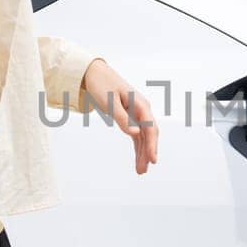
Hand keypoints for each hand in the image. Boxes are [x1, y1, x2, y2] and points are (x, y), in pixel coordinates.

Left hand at [81, 59, 159, 173]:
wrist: (94, 74)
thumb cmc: (102, 85)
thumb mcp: (110, 102)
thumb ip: (123, 118)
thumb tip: (135, 134)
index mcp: (140, 104)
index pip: (150, 128)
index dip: (152, 145)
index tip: (153, 159)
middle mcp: (142, 110)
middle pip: (149, 135)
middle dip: (147, 153)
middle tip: (143, 170)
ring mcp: (137, 114)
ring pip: (143, 138)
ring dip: (142, 153)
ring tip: (140, 171)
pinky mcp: (129, 118)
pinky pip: (136, 136)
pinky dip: (137, 147)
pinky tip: (137, 160)